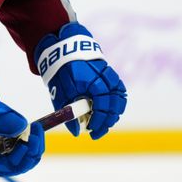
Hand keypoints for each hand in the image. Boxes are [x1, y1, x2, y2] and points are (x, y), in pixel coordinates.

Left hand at [35, 22, 126, 139]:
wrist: (65, 49)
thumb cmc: (61, 72)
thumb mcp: (60, 93)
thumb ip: (69, 112)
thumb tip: (76, 132)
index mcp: (92, 82)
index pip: (102, 106)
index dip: (98, 121)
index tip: (91, 130)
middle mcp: (104, 78)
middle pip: (114, 105)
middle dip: (107, 121)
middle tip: (97, 131)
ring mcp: (110, 75)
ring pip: (120, 98)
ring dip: (114, 113)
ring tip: (104, 123)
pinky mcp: (111, 74)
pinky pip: (120, 90)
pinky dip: (117, 102)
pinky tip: (110, 111)